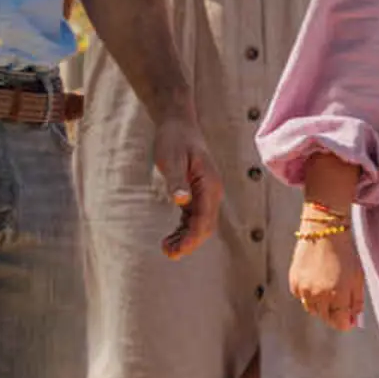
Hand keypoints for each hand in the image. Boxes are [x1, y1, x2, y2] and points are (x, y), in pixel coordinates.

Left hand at [149, 109, 221, 258]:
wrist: (178, 124)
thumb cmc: (174, 139)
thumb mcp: (171, 159)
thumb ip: (177, 181)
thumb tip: (182, 201)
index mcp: (209, 185)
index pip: (204, 219)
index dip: (192, 239)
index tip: (176, 251)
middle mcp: (212, 192)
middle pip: (205, 226)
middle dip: (189, 243)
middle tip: (168, 254)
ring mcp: (206, 193)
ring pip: (200, 224)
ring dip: (186, 239)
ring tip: (166, 249)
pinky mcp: (197, 193)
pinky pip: (194, 217)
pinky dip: (184, 230)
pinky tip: (171, 238)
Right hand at [291, 227, 368, 331]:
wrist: (325, 232)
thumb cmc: (346, 254)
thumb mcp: (357, 278)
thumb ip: (356, 301)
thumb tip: (353, 319)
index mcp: (338, 295)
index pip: (339, 323)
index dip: (345, 323)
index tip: (349, 320)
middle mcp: (319, 295)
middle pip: (325, 317)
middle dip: (334, 315)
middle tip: (340, 304)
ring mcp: (304, 290)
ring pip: (312, 309)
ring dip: (320, 306)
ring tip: (328, 288)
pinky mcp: (294, 282)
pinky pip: (301, 297)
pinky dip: (308, 295)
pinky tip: (316, 280)